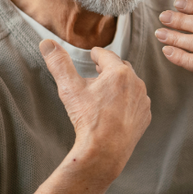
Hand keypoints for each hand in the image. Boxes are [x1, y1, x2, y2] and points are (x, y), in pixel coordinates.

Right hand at [39, 40, 150, 170]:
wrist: (105, 150)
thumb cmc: (88, 119)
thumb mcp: (70, 89)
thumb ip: (59, 63)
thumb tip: (47, 43)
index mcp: (119, 72)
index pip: (107, 55)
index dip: (97, 54)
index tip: (93, 54)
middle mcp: (136, 83)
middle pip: (122, 68)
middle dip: (110, 68)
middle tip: (99, 70)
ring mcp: (143, 100)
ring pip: (131, 85)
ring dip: (120, 85)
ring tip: (107, 90)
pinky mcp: (145, 116)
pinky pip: (137, 103)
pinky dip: (128, 101)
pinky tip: (117, 108)